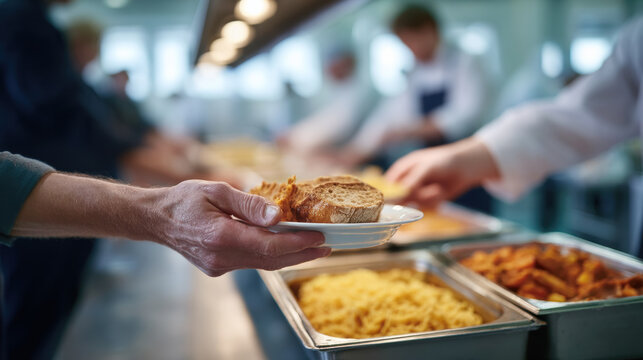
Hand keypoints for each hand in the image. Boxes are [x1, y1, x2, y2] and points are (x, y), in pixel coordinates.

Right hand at [154, 181, 329, 275]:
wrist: (156, 219)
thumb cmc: (185, 199)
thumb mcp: (217, 191)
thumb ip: (249, 204)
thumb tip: (277, 215)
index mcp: (220, 236)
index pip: (269, 245)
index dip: (297, 243)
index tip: (320, 237)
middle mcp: (221, 257)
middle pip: (271, 260)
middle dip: (302, 254)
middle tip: (329, 246)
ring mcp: (219, 266)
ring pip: (263, 264)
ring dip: (290, 256)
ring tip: (315, 247)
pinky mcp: (218, 268)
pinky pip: (251, 263)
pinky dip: (271, 255)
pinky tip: (285, 245)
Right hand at [385, 137, 499, 207]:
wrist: (465, 168)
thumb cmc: (443, 162)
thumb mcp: (426, 168)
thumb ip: (411, 181)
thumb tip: (398, 195)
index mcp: (401, 169)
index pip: (388, 184)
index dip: (389, 194)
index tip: (395, 202)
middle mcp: (406, 181)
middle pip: (400, 197)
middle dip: (414, 197)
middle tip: (424, 193)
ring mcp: (417, 191)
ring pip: (414, 203)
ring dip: (426, 198)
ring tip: (437, 189)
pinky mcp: (427, 200)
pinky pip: (425, 207)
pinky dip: (434, 201)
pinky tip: (441, 192)